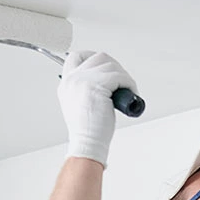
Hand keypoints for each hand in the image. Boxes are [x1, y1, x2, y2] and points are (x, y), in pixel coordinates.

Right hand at [57, 51, 137, 166]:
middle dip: (115, 67)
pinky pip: (120, 77)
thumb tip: (105, 81)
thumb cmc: (88, 129)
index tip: (107, 67)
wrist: (87, 142)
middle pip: (99, 58)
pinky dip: (129, 84)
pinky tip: (131, 94)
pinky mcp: (98, 85)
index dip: (94, 57)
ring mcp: (84, 80)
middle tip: (122, 82)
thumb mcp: (79, 103)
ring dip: (124, 77)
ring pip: (112, 66)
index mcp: (67, 83)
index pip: (76, 56)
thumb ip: (85, 89)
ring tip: (128, 91)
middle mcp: (73, 78)